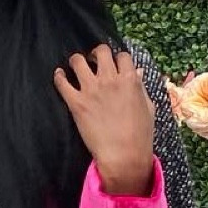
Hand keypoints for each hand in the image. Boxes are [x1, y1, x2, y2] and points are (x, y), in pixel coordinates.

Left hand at [55, 45, 155, 195]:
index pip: (122, 56)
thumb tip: (138, 72)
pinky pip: (62, 83)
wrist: (124, 156)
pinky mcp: (76, 103)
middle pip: (100, 51)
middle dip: (96, 53)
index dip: (117, 58)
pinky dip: (59, 77)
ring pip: (78, 61)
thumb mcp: (148, 108)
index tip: (114, 64)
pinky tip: (59, 75)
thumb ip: (141, 88)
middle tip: (93, 61)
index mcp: (130, 80)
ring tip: (76, 66)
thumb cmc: (140, 135)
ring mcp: (92, 90)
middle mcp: (110, 80)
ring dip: (77, 61)